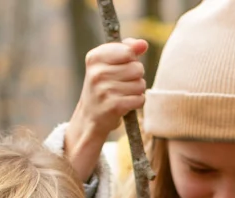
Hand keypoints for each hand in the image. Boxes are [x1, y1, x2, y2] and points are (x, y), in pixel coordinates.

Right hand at [64, 38, 148, 179]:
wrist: (90, 116)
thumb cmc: (104, 85)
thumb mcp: (110, 63)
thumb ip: (127, 49)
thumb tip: (143, 44)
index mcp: (94, 57)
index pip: (128, 51)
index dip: (131, 59)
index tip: (121, 66)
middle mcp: (97, 73)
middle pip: (138, 68)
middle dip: (136, 77)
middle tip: (122, 83)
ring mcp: (104, 90)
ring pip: (140, 84)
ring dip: (136, 90)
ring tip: (123, 94)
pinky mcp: (114, 106)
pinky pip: (140, 99)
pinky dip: (137, 102)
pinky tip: (125, 104)